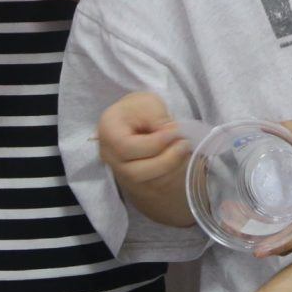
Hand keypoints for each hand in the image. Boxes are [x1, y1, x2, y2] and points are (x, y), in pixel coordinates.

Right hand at [97, 91, 196, 227]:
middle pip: (134, 172)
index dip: (153, 143)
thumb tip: (170, 135)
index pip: (125, 148)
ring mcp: (121, 173)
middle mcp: (109, 157)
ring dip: (171, 169)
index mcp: (107, 131)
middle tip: (184, 143)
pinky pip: (155, 187)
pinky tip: (181, 158)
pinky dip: (172, 175)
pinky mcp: (136, 184)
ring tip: (184, 149)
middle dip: (165, 160)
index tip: (174, 131)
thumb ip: (157, 118)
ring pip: (146, 184)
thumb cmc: (141, 110)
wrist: (138, 122)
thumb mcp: (149, 103)